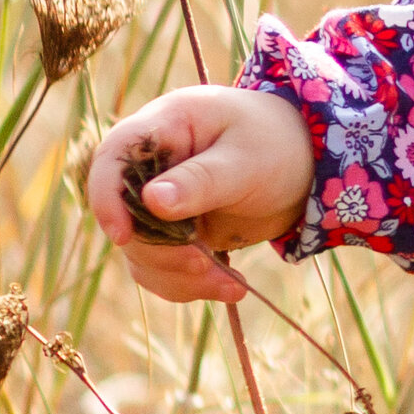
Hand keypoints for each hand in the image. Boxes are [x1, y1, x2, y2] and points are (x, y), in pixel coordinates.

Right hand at [87, 88, 313, 307]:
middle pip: (125, 217)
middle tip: (205, 264)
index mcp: (164, 126)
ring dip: (179, 276)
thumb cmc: (278, 144)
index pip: (112, 157)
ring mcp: (159, 203)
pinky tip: (233, 286)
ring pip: (141, 252)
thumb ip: (202, 181)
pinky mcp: (173, 234)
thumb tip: (151, 201)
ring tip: (232, 284)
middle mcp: (151, 166)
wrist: (306, 165)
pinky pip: (163, 269)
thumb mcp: (247, 159)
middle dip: (161, 251)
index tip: (123, 237)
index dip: (107, 198)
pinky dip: (192, 284)